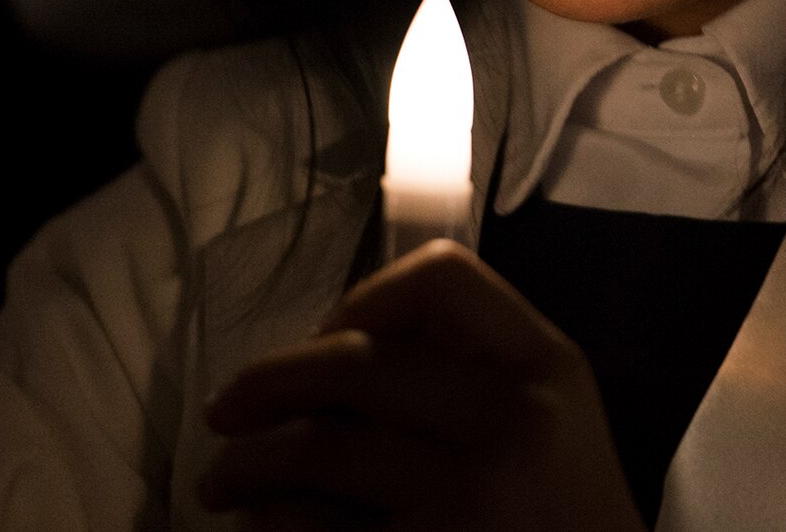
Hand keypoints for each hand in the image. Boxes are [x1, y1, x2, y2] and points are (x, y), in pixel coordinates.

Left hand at [198, 239, 646, 531]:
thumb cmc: (564, 515)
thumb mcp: (551, 416)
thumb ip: (477, 365)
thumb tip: (333, 342)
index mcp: (545, 365)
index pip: (441, 278)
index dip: (364, 295)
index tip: (328, 332)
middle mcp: (510, 420)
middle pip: (355, 362)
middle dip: (268, 382)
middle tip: (227, 408)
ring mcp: (470, 498)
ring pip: (318, 449)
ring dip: (247, 463)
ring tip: (221, 481)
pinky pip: (313, 530)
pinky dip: (272, 524)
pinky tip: (261, 525)